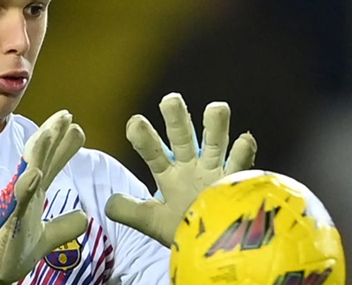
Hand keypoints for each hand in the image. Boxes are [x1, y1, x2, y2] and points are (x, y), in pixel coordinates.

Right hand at [0, 110, 87, 284]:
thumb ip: (64, 225)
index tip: (73, 123)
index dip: (61, 144)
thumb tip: (84, 216)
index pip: (50, 163)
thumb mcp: (47, 237)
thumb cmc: (15, 250)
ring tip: (51, 131)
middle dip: (51, 135)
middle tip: (65, 114)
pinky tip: (34, 173)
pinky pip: (19, 202)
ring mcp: (17, 205)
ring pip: (28, 172)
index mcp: (34, 193)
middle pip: (40, 158)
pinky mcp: (11, 222)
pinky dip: (26, 186)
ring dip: (39, 151)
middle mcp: (25, 193)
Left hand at [104, 93, 256, 246]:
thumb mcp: (153, 222)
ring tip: (216, 108)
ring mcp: (215, 171)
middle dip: (176, 118)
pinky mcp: (238, 182)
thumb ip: (130, 211)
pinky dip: (244, 150)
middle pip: (182, 136)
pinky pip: (242, 162)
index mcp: (169, 173)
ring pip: (216, 142)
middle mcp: (191, 166)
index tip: (135, 124)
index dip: (143, 136)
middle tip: (170, 100)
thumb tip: (107, 204)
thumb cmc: (185, 232)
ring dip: (216, 125)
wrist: (218, 251)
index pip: (152, 150)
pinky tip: (244, 140)